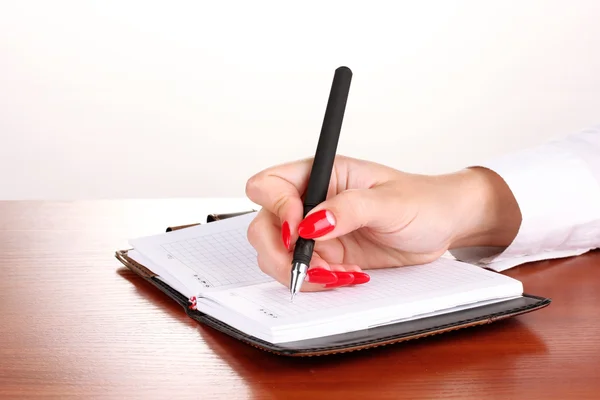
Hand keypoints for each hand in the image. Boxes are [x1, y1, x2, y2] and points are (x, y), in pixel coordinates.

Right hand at [245, 155, 519, 290]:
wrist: (442, 227)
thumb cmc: (422, 201)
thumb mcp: (390, 202)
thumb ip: (349, 209)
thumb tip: (312, 222)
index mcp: (321, 174)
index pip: (270, 185)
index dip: (278, 209)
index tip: (301, 230)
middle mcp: (311, 201)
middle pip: (263, 226)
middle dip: (281, 253)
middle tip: (312, 267)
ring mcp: (316, 231)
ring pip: (277, 254)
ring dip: (302, 272)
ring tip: (338, 273)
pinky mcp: (326, 255)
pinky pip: (303, 273)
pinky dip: (318, 282)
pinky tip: (347, 276)